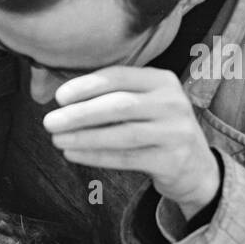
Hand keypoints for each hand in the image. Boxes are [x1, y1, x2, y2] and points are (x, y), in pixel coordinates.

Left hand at [43, 66, 220, 220]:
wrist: (195, 166)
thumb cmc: (154, 128)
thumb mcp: (143, 104)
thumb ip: (109, 95)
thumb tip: (56, 94)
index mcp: (162, 81)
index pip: (119, 77)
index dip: (86, 86)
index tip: (58, 97)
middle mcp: (173, 103)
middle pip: (119, 105)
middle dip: (80, 114)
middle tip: (49, 122)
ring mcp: (175, 132)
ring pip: (123, 134)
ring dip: (84, 137)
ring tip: (57, 140)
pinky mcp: (172, 160)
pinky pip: (127, 157)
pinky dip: (96, 156)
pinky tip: (73, 154)